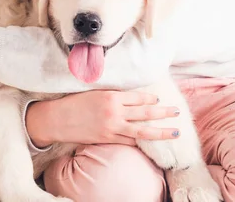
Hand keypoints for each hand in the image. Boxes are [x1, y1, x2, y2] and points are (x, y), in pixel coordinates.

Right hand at [25, 90, 179, 147]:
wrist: (58, 118)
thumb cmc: (74, 102)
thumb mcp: (95, 92)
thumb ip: (113, 95)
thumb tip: (131, 97)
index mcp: (111, 97)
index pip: (138, 98)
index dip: (150, 99)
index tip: (158, 100)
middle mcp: (114, 112)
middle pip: (145, 114)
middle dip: (163, 113)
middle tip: (176, 112)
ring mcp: (112, 128)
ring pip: (142, 131)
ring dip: (160, 131)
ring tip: (175, 131)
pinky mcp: (107, 139)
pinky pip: (129, 141)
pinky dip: (141, 142)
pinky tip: (152, 142)